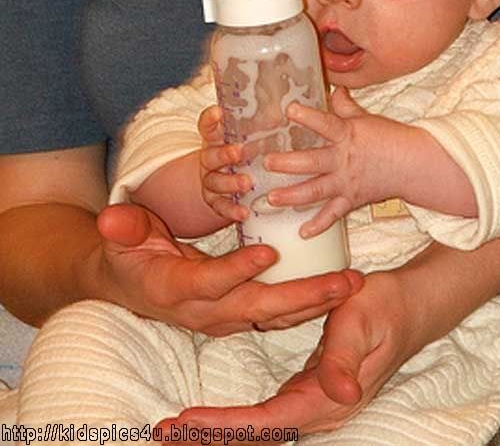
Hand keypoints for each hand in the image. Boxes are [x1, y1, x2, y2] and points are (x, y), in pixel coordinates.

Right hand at [95, 202, 362, 335]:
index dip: (237, 270)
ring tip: (351, 285)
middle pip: (258, 307)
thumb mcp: (122, 237)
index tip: (268, 252)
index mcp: (176, 289)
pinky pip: (278, 313)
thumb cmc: (129, 255)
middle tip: (343, 282)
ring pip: (275, 315)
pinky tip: (337, 290)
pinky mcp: (240, 313)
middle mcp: (206, 310)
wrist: (132, 286)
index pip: (211, 283)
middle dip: (303, 296)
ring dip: (315, 302)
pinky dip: (308, 304)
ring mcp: (226, 316)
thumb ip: (124, 227)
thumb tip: (112, 217)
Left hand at [155, 268, 421, 437]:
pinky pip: (268, 415)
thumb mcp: (361, 323)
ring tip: (174, 429)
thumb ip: (346, 359)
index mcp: (329, 396)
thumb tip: (340, 394)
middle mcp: (321, 408)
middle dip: (210, 436)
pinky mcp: (311, 390)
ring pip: (260, 428)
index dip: (226, 426)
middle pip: (259, 435)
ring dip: (218, 432)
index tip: (185, 422)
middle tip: (162, 431)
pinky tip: (211, 418)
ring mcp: (316, 402)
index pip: (268, 422)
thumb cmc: (384, 306)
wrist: (410, 305)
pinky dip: (236, 420)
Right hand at [198, 105, 251, 223]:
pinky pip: (222, 207)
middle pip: (211, 155)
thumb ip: (261, 127)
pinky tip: (244, 212)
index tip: (218, 112)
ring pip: (215, 182)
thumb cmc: (243, 154)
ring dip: (231, 182)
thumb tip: (282, 113)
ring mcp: (211, 181)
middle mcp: (209, 160)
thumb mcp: (248, 138)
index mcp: (216, 140)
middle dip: (224, 154)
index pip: (207, 126)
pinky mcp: (216, 202)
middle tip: (238, 152)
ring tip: (247, 183)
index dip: (210, 119)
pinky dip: (232, 210)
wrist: (225, 184)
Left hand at [265, 88, 399, 235]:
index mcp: (347, 135)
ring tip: (272, 198)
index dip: (308, 116)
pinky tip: (302, 233)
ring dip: (292, 196)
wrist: (412, 165)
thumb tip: (335, 87)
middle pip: (313, 162)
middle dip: (288, 163)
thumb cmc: (388, 137)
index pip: (326, 124)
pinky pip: (333, 215)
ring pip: (316, 191)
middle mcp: (344, 160)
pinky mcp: (351, 200)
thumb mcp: (365, 118)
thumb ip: (345, 106)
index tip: (289, 109)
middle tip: (267, 163)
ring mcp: (346, 183)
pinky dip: (318, 225)